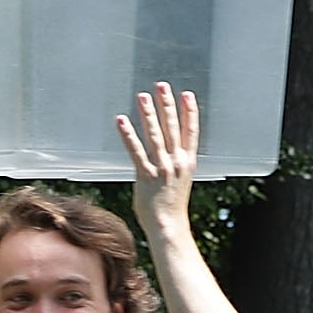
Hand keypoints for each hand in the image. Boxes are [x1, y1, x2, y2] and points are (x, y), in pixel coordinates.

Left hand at [119, 81, 199, 231]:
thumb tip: (167, 151)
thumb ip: (175, 164)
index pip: (191, 132)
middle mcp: (176, 162)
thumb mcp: (180, 181)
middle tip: (161, 86)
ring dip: (148, 114)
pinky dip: (128, 134)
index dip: (189, 112)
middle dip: (167, 104)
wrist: (169, 227)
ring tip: (142, 96)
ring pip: (155, 135)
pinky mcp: (146, 176)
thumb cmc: (171, 207)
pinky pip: (136, 150)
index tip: (186, 95)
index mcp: (188, 163)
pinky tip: (122, 120)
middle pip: (172, 127)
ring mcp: (162, 168)